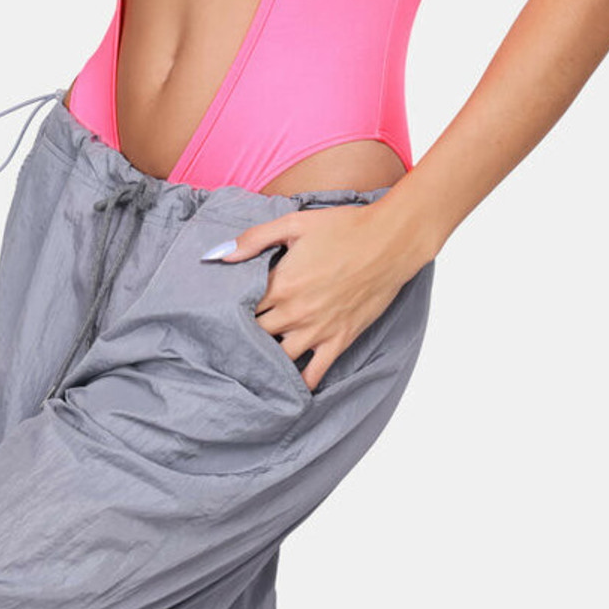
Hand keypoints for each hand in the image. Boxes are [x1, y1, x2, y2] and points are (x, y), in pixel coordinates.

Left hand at [210, 203, 425, 392]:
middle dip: (243, 335)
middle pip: (256, 334)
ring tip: (254, 359)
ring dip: (265, 358)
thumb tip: (218, 255)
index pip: (241, 307)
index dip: (229, 309)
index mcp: (281, 284)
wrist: (389, 241)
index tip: (222, 311)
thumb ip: (254, 239)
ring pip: (278, 358)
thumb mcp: (295, 224)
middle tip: (232, 336)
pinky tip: (286, 384)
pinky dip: (298, 383)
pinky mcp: (340, 341)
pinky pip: (313, 374)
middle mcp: (295, 312)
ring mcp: (318, 330)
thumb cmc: (343, 227)